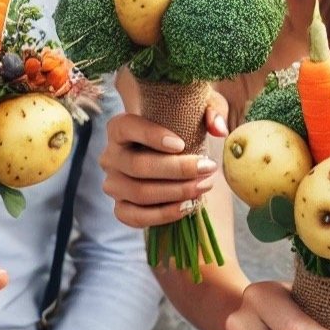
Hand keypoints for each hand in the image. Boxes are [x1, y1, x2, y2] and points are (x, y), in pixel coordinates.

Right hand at [100, 89, 228, 227]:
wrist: (169, 159)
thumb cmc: (181, 131)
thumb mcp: (196, 113)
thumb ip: (211, 112)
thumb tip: (218, 129)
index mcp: (118, 129)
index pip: (126, 127)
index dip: (151, 136)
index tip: (181, 144)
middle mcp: (110, 157)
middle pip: (137, 166)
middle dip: (176, 170)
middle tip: (207, 168)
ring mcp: (113, 184)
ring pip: (139, 193)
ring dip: (176, 192)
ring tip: (203, 186)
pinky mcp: (120, 208)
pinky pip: (136, 216)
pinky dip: (164, 214)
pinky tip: (187, 206)